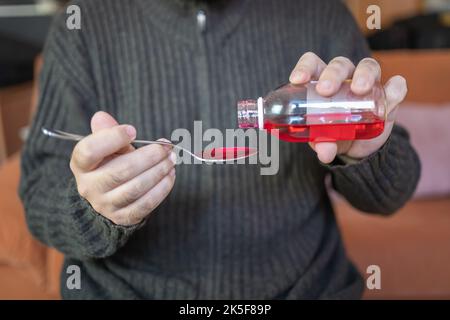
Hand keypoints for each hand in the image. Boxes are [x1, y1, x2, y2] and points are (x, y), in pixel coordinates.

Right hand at [70, 111, 175, 225]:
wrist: (106, 198)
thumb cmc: (109, 164)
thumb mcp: (106, 146)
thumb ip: (106, 131)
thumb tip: (102, 117)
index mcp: (81, 164)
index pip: (89, 151)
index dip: (112, 138)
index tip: (133, 130)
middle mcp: (89, 186)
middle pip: (120, 171)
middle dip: (149, 157)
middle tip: (166, 147)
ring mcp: (105, 205)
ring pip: (135, 188)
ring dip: (158, 171)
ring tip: (171, 159)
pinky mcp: (123, 217)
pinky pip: (145, 204)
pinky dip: (162, 188)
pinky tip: (170, 175)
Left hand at [289, 52, 407, 163]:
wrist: (358, 148)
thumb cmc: (333, 134)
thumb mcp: (325, 140)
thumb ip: (323, 144)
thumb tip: (325, 153)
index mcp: (322, 82)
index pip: (313, 64)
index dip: (305, 67)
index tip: (297, 80)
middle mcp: (345, 78)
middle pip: (340, 64)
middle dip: (332, 74)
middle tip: (325, 91)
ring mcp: (369, 84)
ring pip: (368, 66)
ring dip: (364, 74)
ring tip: (358, 90)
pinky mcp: (389, 96)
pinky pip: (396, 86)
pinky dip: (395, 87)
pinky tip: (392, 92)